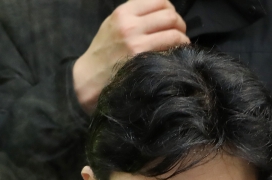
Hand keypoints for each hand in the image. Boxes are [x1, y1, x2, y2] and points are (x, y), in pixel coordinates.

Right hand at [72, 0, 188, 112]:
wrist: (89, 80)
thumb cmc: (104, 54)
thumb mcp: (113, 25)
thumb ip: (134, 15)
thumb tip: (161, 12)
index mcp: (123, 13)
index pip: (159, 1)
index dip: (170, 10)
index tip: (170, 20)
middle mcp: (129, 25)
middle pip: (169, 15)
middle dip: (179, 24)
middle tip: (179, 33)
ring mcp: (136, 42)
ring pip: (174, 31)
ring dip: (182, 37)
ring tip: (180, 44)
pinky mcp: (143, 59)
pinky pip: (171, 47)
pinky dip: (179, 49)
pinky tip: (177, 54)